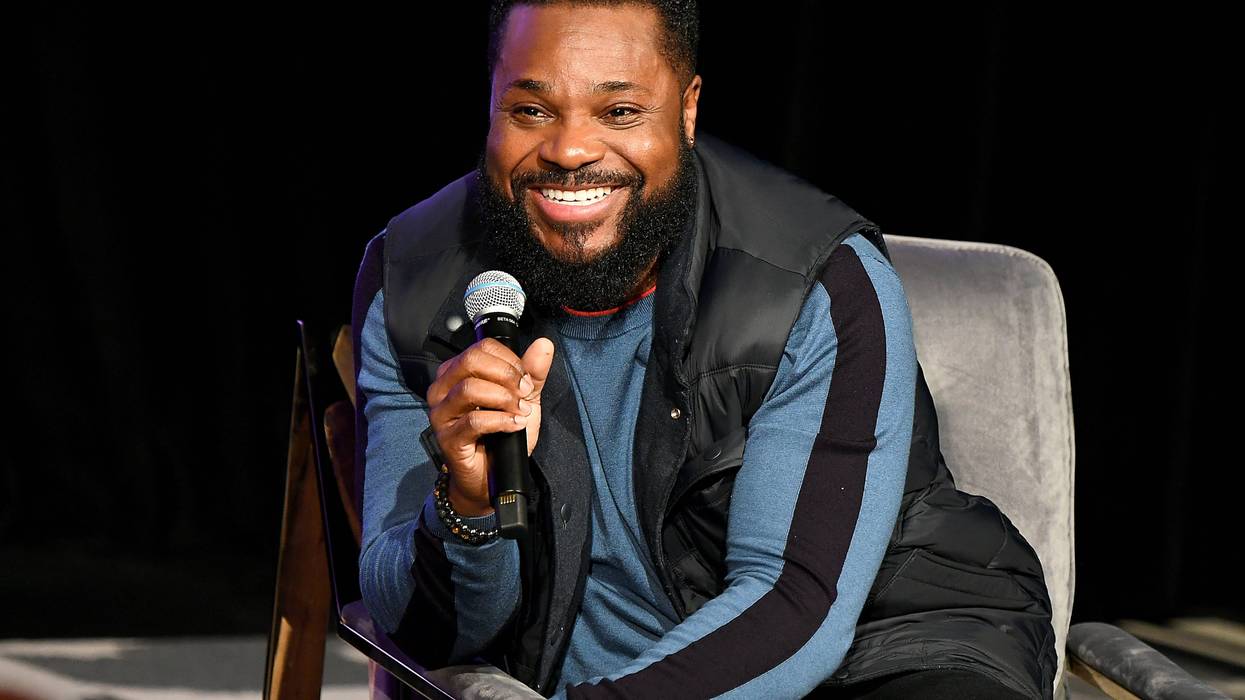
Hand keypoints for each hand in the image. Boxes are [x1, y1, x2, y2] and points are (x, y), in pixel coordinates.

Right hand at [426, 337, 554, 515]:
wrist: (491, 475)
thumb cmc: (502, 434)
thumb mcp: (524, 399)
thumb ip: (533, 372)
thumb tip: (544, 345)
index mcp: (457, 372)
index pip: (481, 348)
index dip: (509, 360)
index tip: (526, 379)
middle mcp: (443, 389)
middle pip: (471, 361)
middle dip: (506, 375)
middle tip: (524, 393)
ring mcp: (441, 414)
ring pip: (470, 389)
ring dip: (503, 399)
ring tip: (520, 411)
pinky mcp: (447, 437)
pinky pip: (474, 420)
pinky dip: (500, 421)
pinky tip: (514, 425)